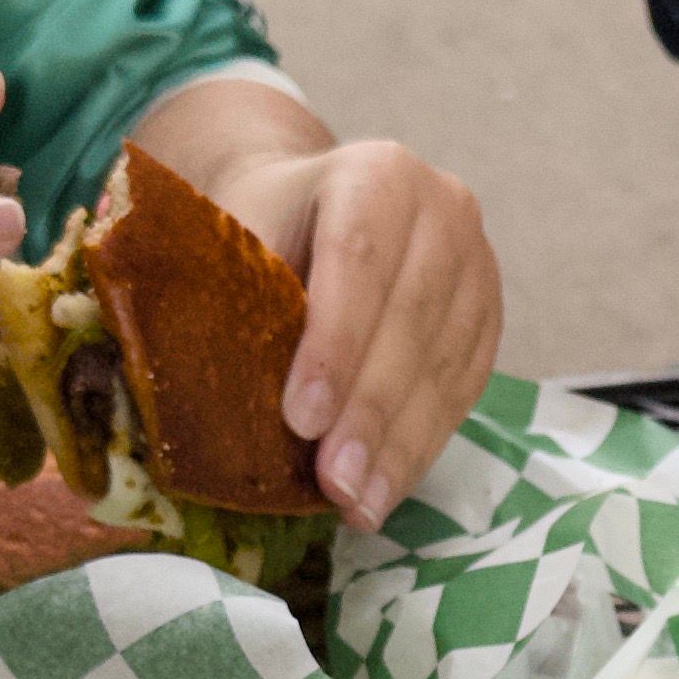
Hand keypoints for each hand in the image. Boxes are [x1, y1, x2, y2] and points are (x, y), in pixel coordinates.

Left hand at [214, 139, 502, 528]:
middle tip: (333, 481)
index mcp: (378, 173)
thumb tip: (189, 396)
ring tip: (358, 504)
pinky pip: (462, 393)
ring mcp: (477, 266)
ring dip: (399, 446)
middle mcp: (445, 210)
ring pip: (443, 367)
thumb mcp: (230, 237)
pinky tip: (384, 490)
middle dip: (369, 413)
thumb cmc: (261, 229)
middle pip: (410, 321)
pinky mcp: (488, 319)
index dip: (334, 344)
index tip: (301, 418)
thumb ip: (225, 299)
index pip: (359, 258)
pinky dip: (421, 447)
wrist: (313, 211)